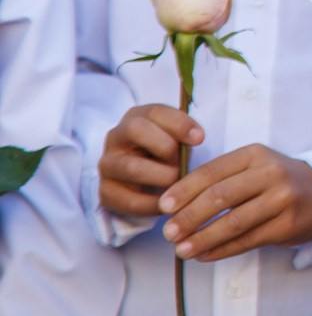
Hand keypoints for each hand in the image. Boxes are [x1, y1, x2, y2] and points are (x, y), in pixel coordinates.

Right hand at [99, 104, 204, 219]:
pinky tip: (170, 203)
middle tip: (183, 162)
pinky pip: (130, 200)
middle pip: (136, 129)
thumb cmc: (168, 152)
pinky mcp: (106, 192)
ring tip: (178, 182)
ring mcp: (108, 165)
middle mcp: (116, 137)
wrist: (146, 181)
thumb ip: (185, 134)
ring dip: (162, 176)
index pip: (155, 112)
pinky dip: (154, 204)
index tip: (200, 139)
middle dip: (166, 146)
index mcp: (137, 117)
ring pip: (132, 166)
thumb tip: (196, 137)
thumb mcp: (178, 137)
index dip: (179, 123)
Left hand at [159, 146, 311, 261]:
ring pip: (233, 222)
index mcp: (255, 154)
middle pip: (220, 197)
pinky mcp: (288, 225)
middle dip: (189, 217)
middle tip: (168, 232)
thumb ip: (220, 178)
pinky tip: (204, 255)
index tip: (163, 206)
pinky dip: (221, 250)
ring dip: (202, 238)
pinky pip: (247, 240)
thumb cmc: (276, 180)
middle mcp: (271, 174)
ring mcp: (282, 200)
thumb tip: (174, 205)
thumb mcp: (253, 166)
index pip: (212, 172)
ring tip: (180, 250)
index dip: (183, 190)